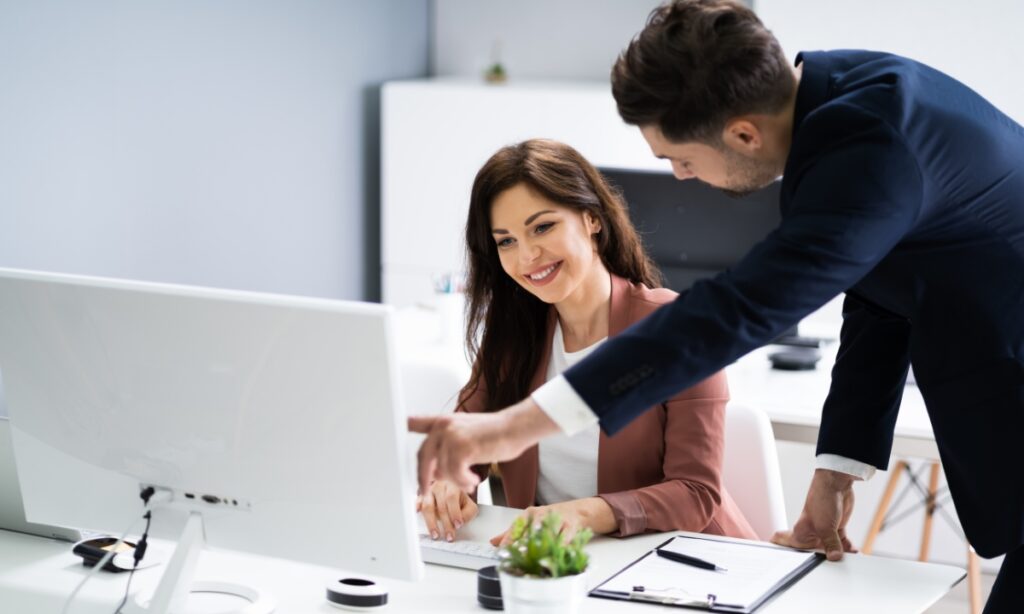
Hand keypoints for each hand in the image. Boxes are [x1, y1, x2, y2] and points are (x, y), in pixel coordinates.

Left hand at [408, 398, 558, 493]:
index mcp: (444, 421)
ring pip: (442, 470)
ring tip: (469, 481)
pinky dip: (463, 481)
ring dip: (455, 481)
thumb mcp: (467, 436)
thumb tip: (435, 472)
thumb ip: (448, 450)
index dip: (402, 427)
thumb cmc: (494, 435)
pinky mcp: (462, 447)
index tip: (392, 430)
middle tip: (423, 492)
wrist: (514, 429)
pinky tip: (473, 479)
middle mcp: (444, 426)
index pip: (416, 422)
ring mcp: (452, 435)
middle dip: (423, 478)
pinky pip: (454, 474)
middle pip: (423, 456)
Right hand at [417, 479, 478, 541]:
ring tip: (435, 535)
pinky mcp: (420, 497)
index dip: (454, 512)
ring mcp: (429, 491)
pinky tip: (418, 514)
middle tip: (449, 536)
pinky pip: (417, 502)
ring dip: (431, 523)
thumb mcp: (469, 505)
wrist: (448, 491)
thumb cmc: (458, 500)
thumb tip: (460, 521)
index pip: (452, 498)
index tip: (458, 525)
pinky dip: (417, 508)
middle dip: (446, 523)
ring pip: (427, 506)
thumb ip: (468, 513)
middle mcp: (440, 487)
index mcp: (453, 486)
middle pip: (441, 506)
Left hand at [489, 498, 616, 546]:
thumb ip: (512, 532)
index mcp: (530, 513)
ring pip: (547, 534)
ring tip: (532, 559)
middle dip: (523, 545)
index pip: (516, 526)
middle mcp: (542, 515)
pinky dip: (556, 550)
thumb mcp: (530, 521)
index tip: (503, 551)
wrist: (577, 511)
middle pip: (530, 530)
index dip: (509, 539)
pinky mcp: (570, 528)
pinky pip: (563, 540)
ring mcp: (557, 520)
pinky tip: (552, 558)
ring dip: (540, 548)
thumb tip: (493, 542)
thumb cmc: (550, 518)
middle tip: (517, 557)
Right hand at [771, 469, 857, 560]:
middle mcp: (810, 534)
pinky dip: (848, 549)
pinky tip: (854, 553)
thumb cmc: (821, 499)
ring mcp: (824, 532)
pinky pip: (842, 544)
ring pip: (830, 549)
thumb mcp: (825, 527)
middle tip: (828, 567)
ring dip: (839, 555)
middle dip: (820, 560)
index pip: (784, 543)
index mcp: (800, 533)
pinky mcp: (836, 529)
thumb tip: (834, 558)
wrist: (837, 485)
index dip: (782, 552)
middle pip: (812, 552)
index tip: (784, 564)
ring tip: (847, 561)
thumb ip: (831, 545)